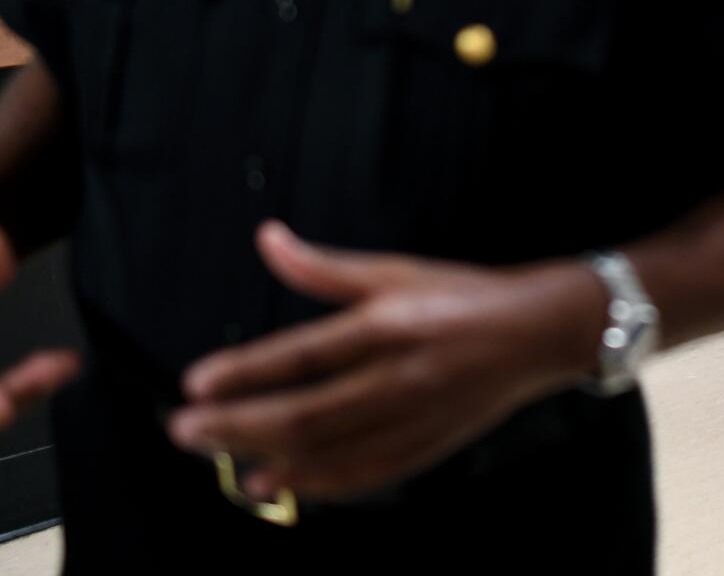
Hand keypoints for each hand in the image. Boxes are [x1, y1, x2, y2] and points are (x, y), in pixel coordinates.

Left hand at [168, 222, 604, 501]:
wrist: (537, 334)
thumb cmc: (462, 297)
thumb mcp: (394, 270)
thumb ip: (324, 268)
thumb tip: (267, 238)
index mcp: (389, 324)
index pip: (303, 354)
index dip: (246, 372)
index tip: (196, 382)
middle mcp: (400, 375)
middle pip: (306, 413)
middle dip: (239, 425)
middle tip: (186, 430)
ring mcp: (414, 418)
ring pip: (331, 451)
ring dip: (270, 460)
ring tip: (223, 462)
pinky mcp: (426, 447)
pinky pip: (364, 475)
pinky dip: (318, 484)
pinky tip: (281, 482)